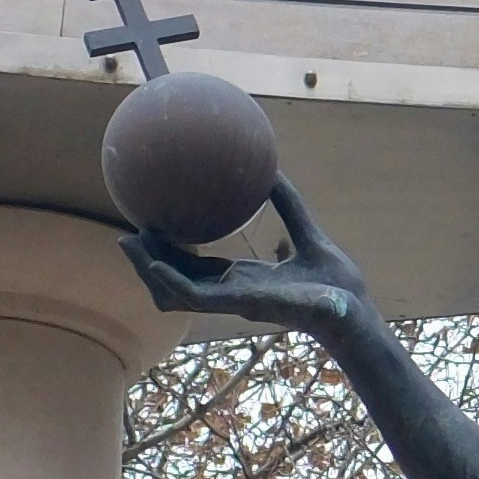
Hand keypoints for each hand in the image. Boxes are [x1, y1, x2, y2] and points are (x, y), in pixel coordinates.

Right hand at [123, 203, 375, 343]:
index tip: (156, 232)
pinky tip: (156, 264)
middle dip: (151, 264)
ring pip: (177, 291)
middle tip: (126, 238)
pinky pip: (196, 296)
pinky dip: (173, 281)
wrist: (352, 308)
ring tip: (130, 245)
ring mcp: (233, 301)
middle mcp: (234, 292)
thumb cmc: (336, 281)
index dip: (176, 254)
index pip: (200, 272)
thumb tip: (273, 170)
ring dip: (151, 271)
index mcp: (246, 280)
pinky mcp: (238, 306)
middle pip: (180, 281)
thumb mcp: (308, 233)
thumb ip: (289, 205)